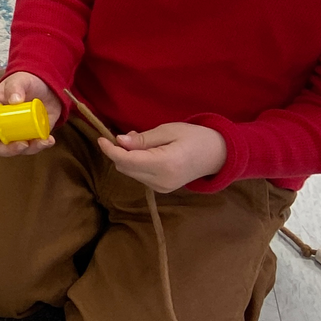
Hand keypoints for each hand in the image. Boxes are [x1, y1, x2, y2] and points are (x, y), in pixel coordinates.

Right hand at [0, 70, 56, 157]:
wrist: (48, 87)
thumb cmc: (26, 82)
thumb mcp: (19, 79)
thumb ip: (15, 87)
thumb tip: (14, 101)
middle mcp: (1, 126)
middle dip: (7, 150)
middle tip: (22, 144)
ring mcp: (16, 133)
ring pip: (15, 150)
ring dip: (28, 149)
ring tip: (42, 141)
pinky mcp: (31, 136)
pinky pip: (33, 147)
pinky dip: (41, 146)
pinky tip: (49, 140)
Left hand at [97, 123, 226, 192]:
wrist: (218, 155)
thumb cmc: (195, 137)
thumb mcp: (168, 130)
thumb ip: (143, 139)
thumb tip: (119, 141)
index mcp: (165, 164)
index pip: (127, 160)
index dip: (110, 150)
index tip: (101, 138)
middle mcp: (161, 180)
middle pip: (125, 168)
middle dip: (119, 152)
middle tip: (127, 135)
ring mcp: (162, 188)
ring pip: (130, 173)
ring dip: (127, 158)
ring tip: (141, 142)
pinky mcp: (162, 189)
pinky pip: (140, 176)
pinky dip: (136, 164)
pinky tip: (146, 153)